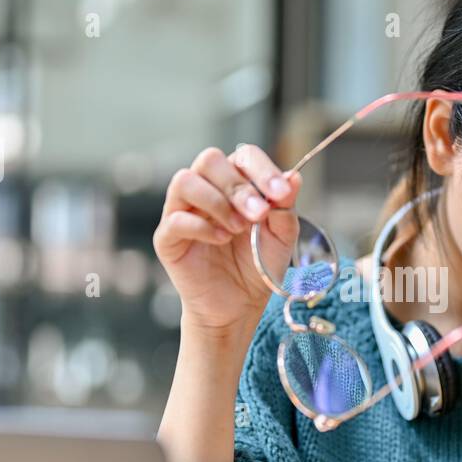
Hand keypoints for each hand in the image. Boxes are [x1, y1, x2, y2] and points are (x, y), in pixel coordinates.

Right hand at [153, 144, 301, 337]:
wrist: (240, 306)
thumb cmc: (259, 265)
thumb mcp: (281, 237)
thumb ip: (285, 208)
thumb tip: (294, 176)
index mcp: (236, 182)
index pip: (243, 155)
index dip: (262, 169)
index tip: (281, 192)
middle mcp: (206, 189)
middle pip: (209, 160)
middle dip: (238, 185)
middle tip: (258, 214)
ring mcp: (182, 211)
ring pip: (185, 181)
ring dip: (217, 202)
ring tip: (238, 228)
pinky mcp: (168, 238)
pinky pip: (175, 219)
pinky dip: (201, 227)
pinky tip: (221, 240)